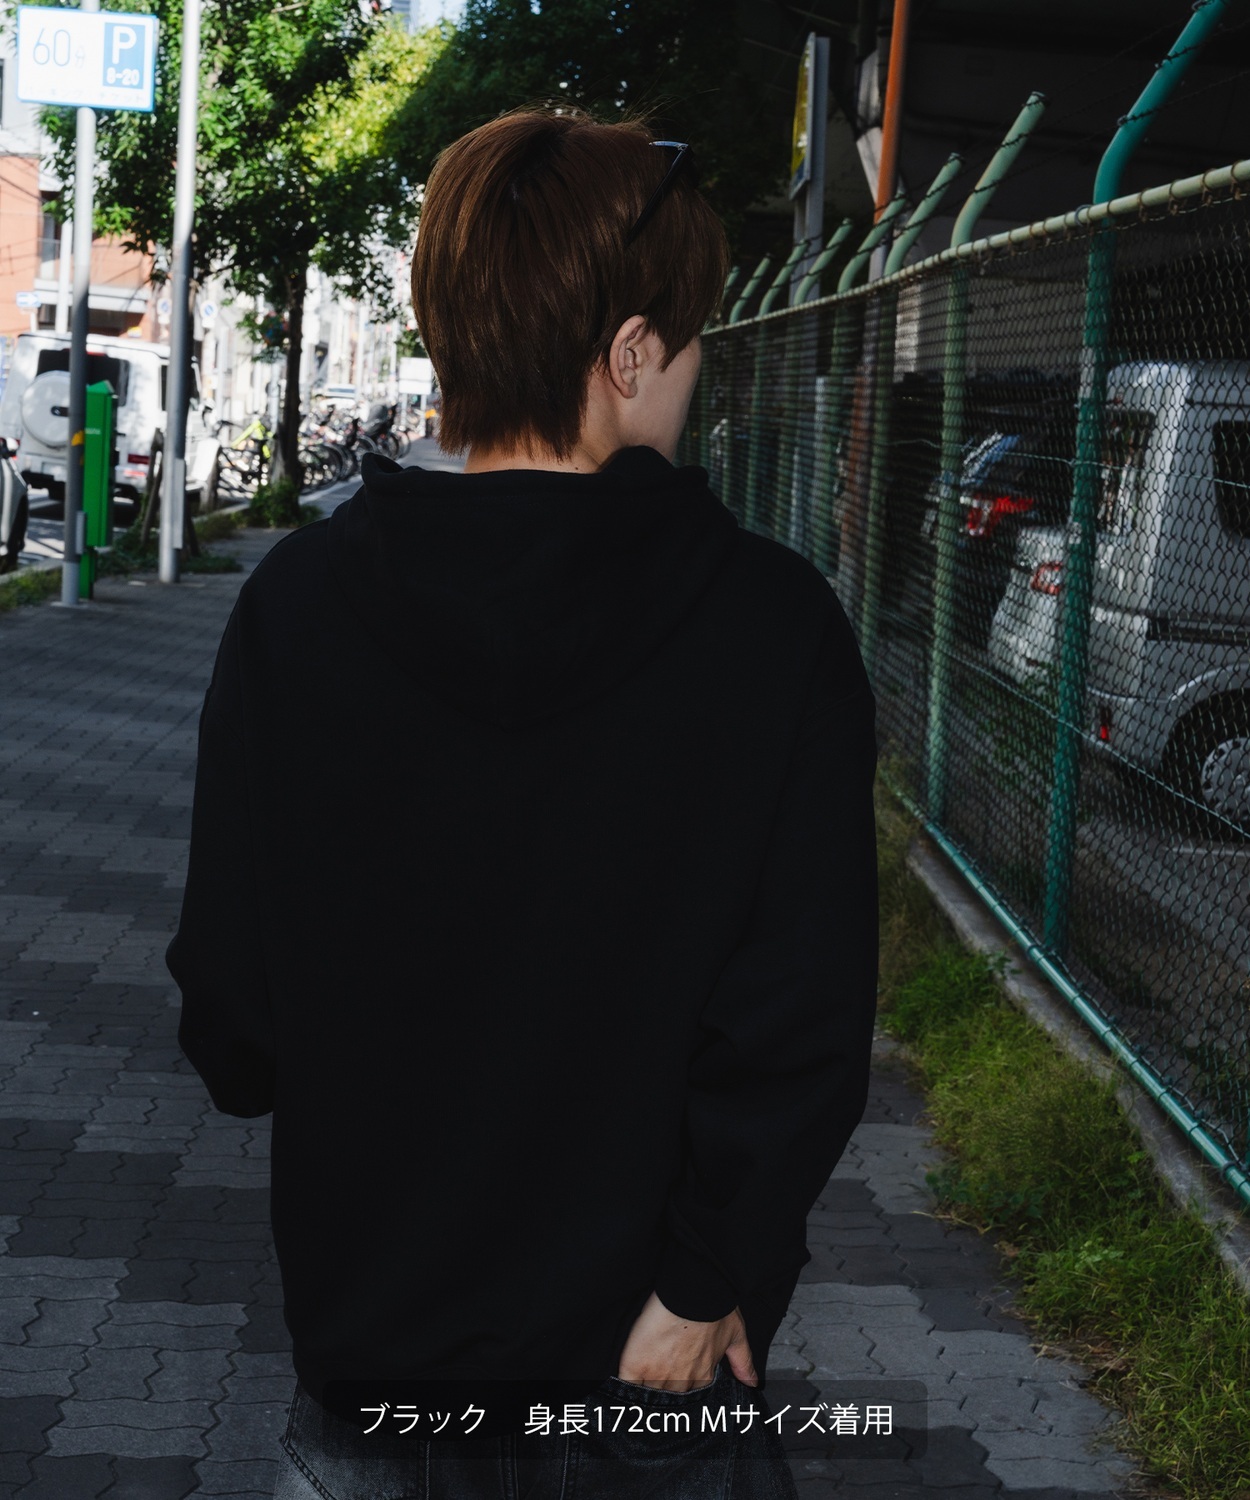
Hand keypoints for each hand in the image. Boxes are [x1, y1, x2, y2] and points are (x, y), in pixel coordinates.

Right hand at [616, 1290, 758, 1391]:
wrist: (693, 1289)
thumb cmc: (716, 1307)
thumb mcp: (736, 1334)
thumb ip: (743, 1362)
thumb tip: (753, 1383)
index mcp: (702, 1375)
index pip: (690, 1397)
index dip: (682, 1393)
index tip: (675, 1393)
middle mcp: (680, 1381)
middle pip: (668, 1400)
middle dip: (663, 1398)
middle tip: (655, 1394)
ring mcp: (656, 1374)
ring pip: (648, 1398)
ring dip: (643, 1398)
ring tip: (635, 1400)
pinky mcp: (636, 1363)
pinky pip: (626, 1387)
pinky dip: (623, 1391)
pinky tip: (619, 1393)